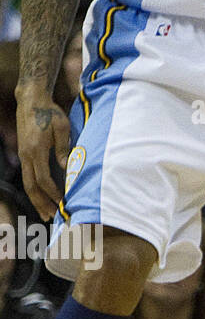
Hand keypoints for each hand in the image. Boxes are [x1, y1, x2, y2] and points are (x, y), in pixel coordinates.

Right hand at [16, 91, 70, 219]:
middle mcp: (27, 156)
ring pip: (27, 183)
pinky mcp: (24, 154)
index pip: (43, 179)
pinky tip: (41, 196)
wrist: (31, 102)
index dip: (52, 193)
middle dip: (42, 203)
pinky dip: (34, 189)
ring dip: (36, 199)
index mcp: (36, 150)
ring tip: (46, 213)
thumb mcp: (62, 127)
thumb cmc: (50, 113)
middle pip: (31, 186)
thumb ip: (63, 148)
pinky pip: (27, 176)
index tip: (62, 202)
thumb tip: (68, 167)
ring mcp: (23, 155)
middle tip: (53, 216)